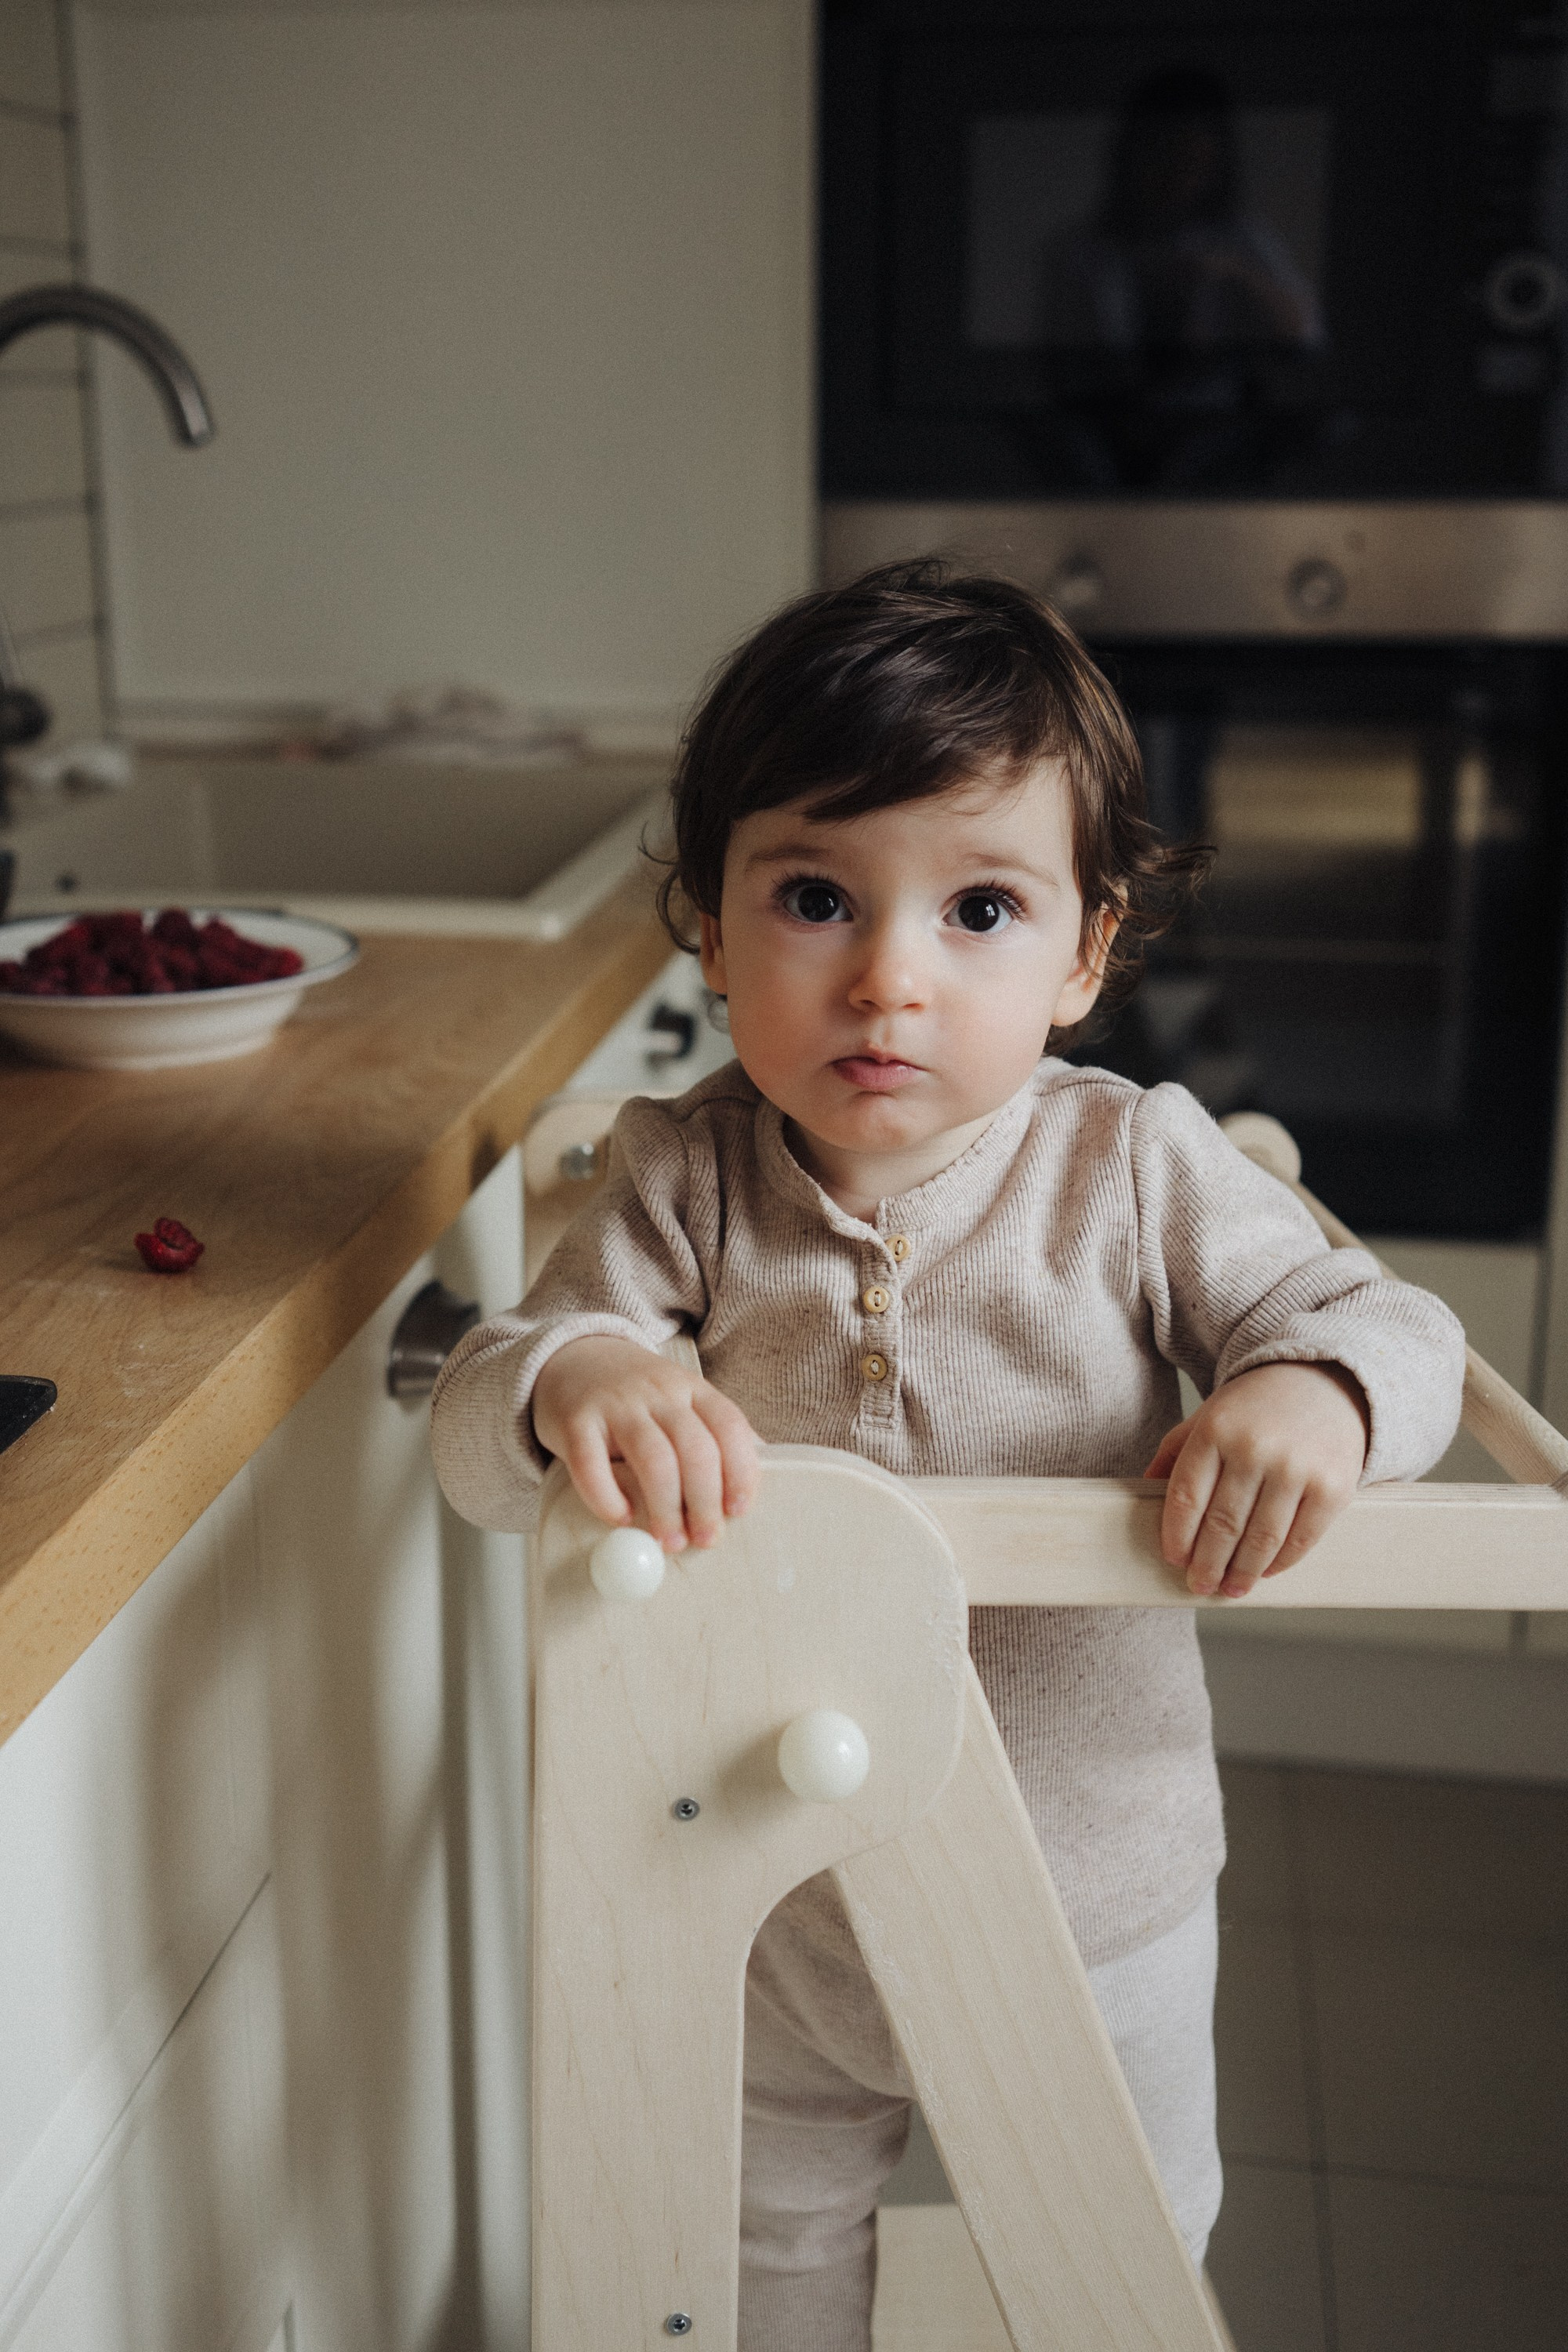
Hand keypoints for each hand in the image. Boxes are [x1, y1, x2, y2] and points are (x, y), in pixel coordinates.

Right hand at [532, 1336, 759, 1551]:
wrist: (572, 1356)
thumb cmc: (635, 1394)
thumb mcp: (680, 1399)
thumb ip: (712, 1433)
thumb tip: (749, 1483)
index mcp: (692, 1388)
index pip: (729, 1426)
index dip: (741, 1471)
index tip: (738, 1511)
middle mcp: (658, 1392)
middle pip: (695, 1448)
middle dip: (705, 1501)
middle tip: (705, 1539)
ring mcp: (616, 1404)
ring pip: (653, 1458)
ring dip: (666, 1508)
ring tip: (669, 1541)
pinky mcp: (575, 1421)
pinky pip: (591, 1465)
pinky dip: (608, 1499)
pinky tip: (620, 1517)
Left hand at [1144, 1362, 1368, 1599]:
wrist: (1324, 1382)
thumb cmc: (1257, 1407)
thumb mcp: (1208, 1416)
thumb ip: (1176, 1452)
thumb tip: (1145, 1489)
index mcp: (1215, 1430)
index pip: (1187, 1497)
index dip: (1178, 1536)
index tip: (1175, 1559)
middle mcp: (1254, 1448)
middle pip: (1222, 1525)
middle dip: (1207, 1564)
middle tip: (1199, 1585)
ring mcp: (1296, 1468)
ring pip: (1260, 1540)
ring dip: (1241, 1573)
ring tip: (1230, 1589)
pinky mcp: (1332, 1487)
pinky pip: (1300, 1540)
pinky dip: (1280, 1563)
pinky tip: (1265, 1571)